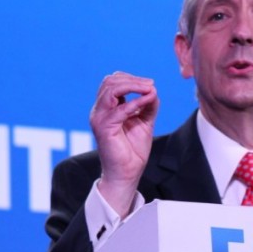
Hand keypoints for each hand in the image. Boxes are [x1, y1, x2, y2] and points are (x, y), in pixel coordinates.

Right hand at [90, 72, 159, 217]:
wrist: (128, 173)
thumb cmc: (133, 150)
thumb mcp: (144, 122)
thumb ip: (148, 105)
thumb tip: (153, 89)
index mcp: (107, 108)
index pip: (112, 82)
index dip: (131, 79)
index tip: (151, 84)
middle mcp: (99, 111)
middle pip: (109, 81)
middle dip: (133, 80)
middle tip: (151, 85)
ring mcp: (99, 118)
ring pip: (110, 89)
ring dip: (133, 86)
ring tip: (150, 89)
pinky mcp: (103, 128)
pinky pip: (119, 109)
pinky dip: (135, 102)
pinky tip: (147, 101)